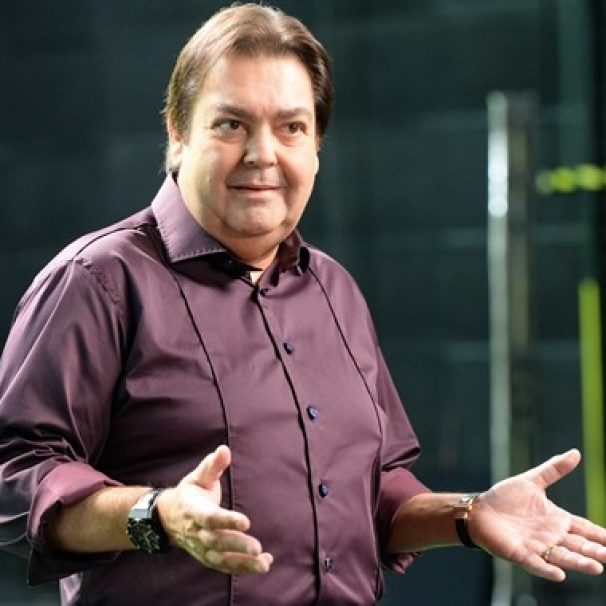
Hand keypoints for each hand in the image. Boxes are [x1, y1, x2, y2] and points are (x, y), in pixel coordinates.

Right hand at [156, 445, 272, 574]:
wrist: (168, 517)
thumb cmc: (190, 493)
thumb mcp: (198, 476)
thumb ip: (212, 465)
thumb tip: (224, 449)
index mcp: (194, 510)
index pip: (210, 517)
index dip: (226, 521)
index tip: (245, 521)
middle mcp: (197, 532)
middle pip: (216, 541)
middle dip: (237, 545)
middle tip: (257, 547)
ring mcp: (201, 547)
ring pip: (221, 559)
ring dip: (243, 563)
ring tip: (264, 563)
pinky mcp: (207, 557)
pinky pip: (224, 566)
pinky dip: (242, 568)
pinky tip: (263, 564)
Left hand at [470, 449, 605, 580]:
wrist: (480, 510)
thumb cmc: (505, 497)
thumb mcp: (532, 481)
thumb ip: (554, 469)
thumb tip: (576, 453)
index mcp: (556, 519)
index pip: (584, 528)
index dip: (600, 534)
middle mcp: (551, 536)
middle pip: (578, 545)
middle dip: (594, 551)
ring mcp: (537, 547)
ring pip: (563, 557)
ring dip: (578, 563)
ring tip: (596, 568)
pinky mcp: (521, 554)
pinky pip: (537, 565)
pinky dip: (548, 570)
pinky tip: (559, 575)